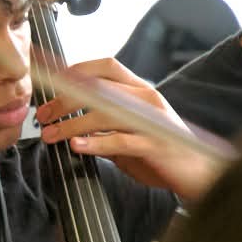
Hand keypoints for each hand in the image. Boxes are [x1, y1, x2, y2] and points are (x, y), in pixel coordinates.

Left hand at [34, 57, 219, 201]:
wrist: (198, 174)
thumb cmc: (159, 152)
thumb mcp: (129, 130)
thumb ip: (104, 123)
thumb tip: (66, 120)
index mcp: (140, 90)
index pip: (106, 67)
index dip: (77, 70)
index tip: (53, 83)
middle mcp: (146, 99)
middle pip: (98, 89)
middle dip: (64, 101)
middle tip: (43, 116)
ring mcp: (152, 121)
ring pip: (104, 114)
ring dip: (71, 124)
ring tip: (51, 135)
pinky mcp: (155, 145)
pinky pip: (119, 141)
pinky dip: (95, 143)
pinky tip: (76, 146)